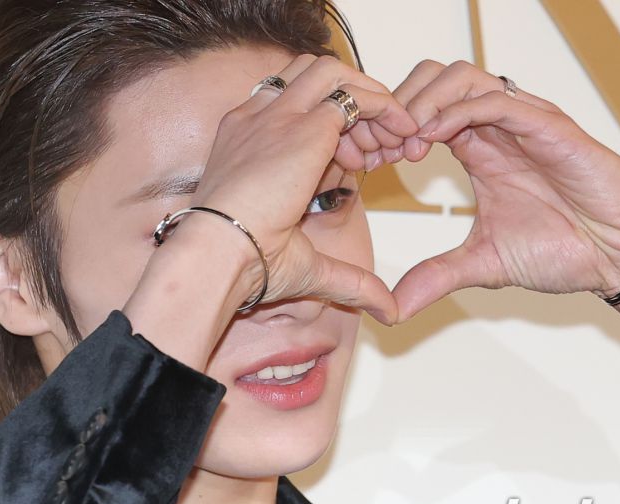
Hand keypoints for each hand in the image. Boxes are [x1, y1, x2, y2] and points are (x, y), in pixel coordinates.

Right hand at [144, 55, 417, 323]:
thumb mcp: (309, 265)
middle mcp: (260, 121)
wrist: (218, 255)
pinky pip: (353, 95)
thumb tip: (389, 314)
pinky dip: (384, 108)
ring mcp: (279, 117)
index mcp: (247, 142)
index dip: (339, 130)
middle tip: (384, 148)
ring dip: (370, 100)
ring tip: (395, 139)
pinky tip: (401, 135)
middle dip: (356, 105)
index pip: (300, 109)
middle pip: (314, 79)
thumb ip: (352, 281)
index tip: (364, 164)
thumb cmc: (247, 264)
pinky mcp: (304, 125)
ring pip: (333, 74)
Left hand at [388, 60, 619, 320]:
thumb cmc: (564, 251)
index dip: (388, 130)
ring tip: (405, 143)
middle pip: (434, 80)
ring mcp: (522, 123)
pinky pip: (497, 100)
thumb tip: (393, 310)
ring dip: (423, 102)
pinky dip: (457, 111)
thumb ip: (437, 277)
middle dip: (397, 105)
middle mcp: (496, 129)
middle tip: (380, 147)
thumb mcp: (482, 264)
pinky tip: (432, 139)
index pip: (421, 113)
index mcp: (478, 149)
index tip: (367, 162)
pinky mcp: (549, 127)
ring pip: (461, 78)